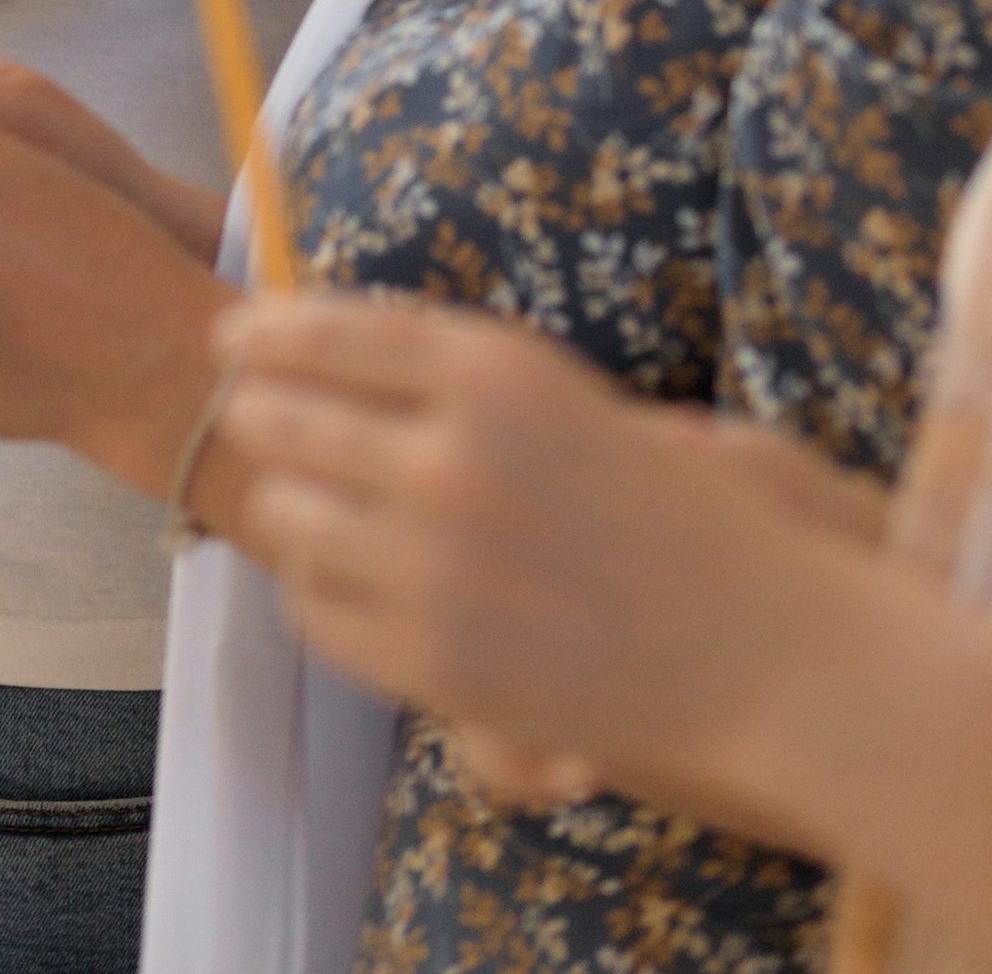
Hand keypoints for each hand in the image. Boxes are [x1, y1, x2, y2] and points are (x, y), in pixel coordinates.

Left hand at [211, 293, 881, 804]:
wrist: (761, 648)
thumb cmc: (668, 507)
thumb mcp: (561, 395)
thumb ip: (447, 370)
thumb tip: (316, 338)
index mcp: (492, 372)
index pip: (325, 331)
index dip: (263, 332)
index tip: (230, 337)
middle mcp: (451, 459)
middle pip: (285, 418)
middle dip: (258, 413)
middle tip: (250, 416)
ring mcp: (436, 567)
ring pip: (288, 514)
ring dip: (286, 501)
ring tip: (302, 499)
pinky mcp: (436, 660)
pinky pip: (320, 609)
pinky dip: (317, 586)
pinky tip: (343, 574)